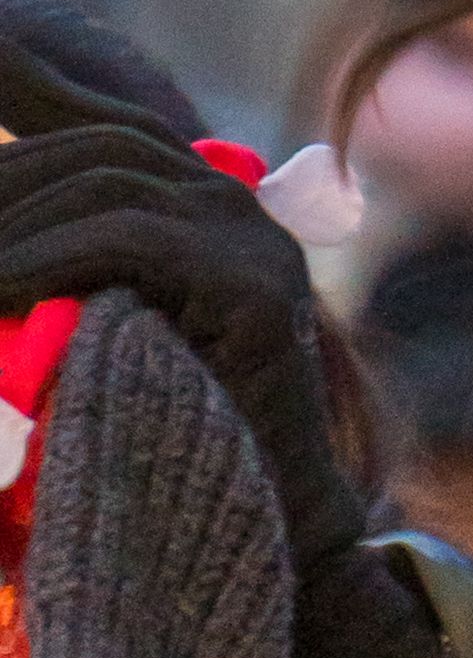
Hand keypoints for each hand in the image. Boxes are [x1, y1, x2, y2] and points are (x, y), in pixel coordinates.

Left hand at [0, 123, 361, 569]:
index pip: (107, 136)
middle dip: (6, 186)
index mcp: (208, 208)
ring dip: (10, 226)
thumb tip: (3, 257)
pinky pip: (125, 237)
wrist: (262, 520)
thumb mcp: (103, 333)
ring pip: (105, 181)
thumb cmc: (165, 441)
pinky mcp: (254, 286)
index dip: (25, 148)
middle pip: (100, 146)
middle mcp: (239, 205)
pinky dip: (40, 257)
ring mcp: (254, 238)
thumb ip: (73, 280)